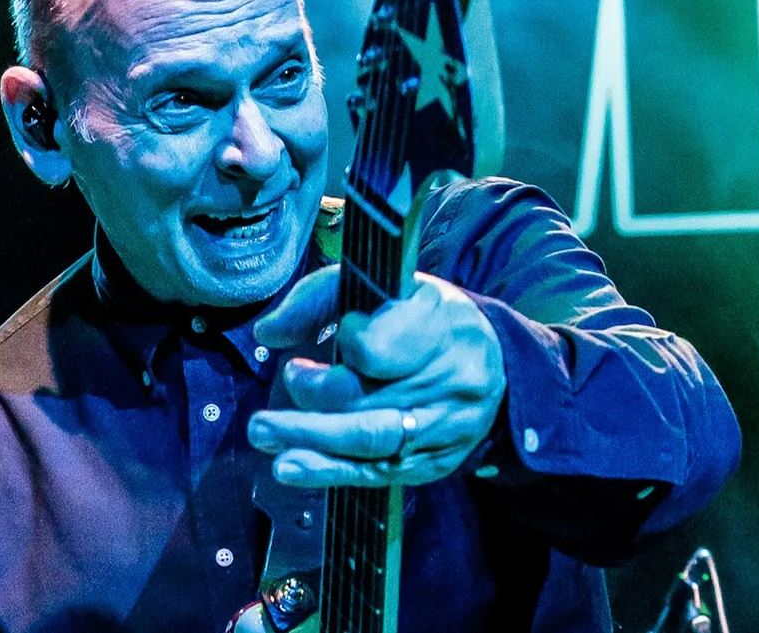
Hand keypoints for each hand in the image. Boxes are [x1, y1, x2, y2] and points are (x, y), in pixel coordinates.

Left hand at [248, 266, 506, 486]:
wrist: (493, 362)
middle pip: (368, 398)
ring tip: (265, 436)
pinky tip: (293, 467)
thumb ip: (321, 299)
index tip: (338, 335)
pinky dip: (330, 470)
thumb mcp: (384, 287)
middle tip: (266, 407)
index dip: (350, 343)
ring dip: (311, 440)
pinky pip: (379, 471)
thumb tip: (268, 333)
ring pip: (371, 439)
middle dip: (310, 400)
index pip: (380, 348)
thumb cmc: (425, 318)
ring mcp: (446, 424)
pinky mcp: (437, 460)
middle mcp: (449, 378)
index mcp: (439, 323)